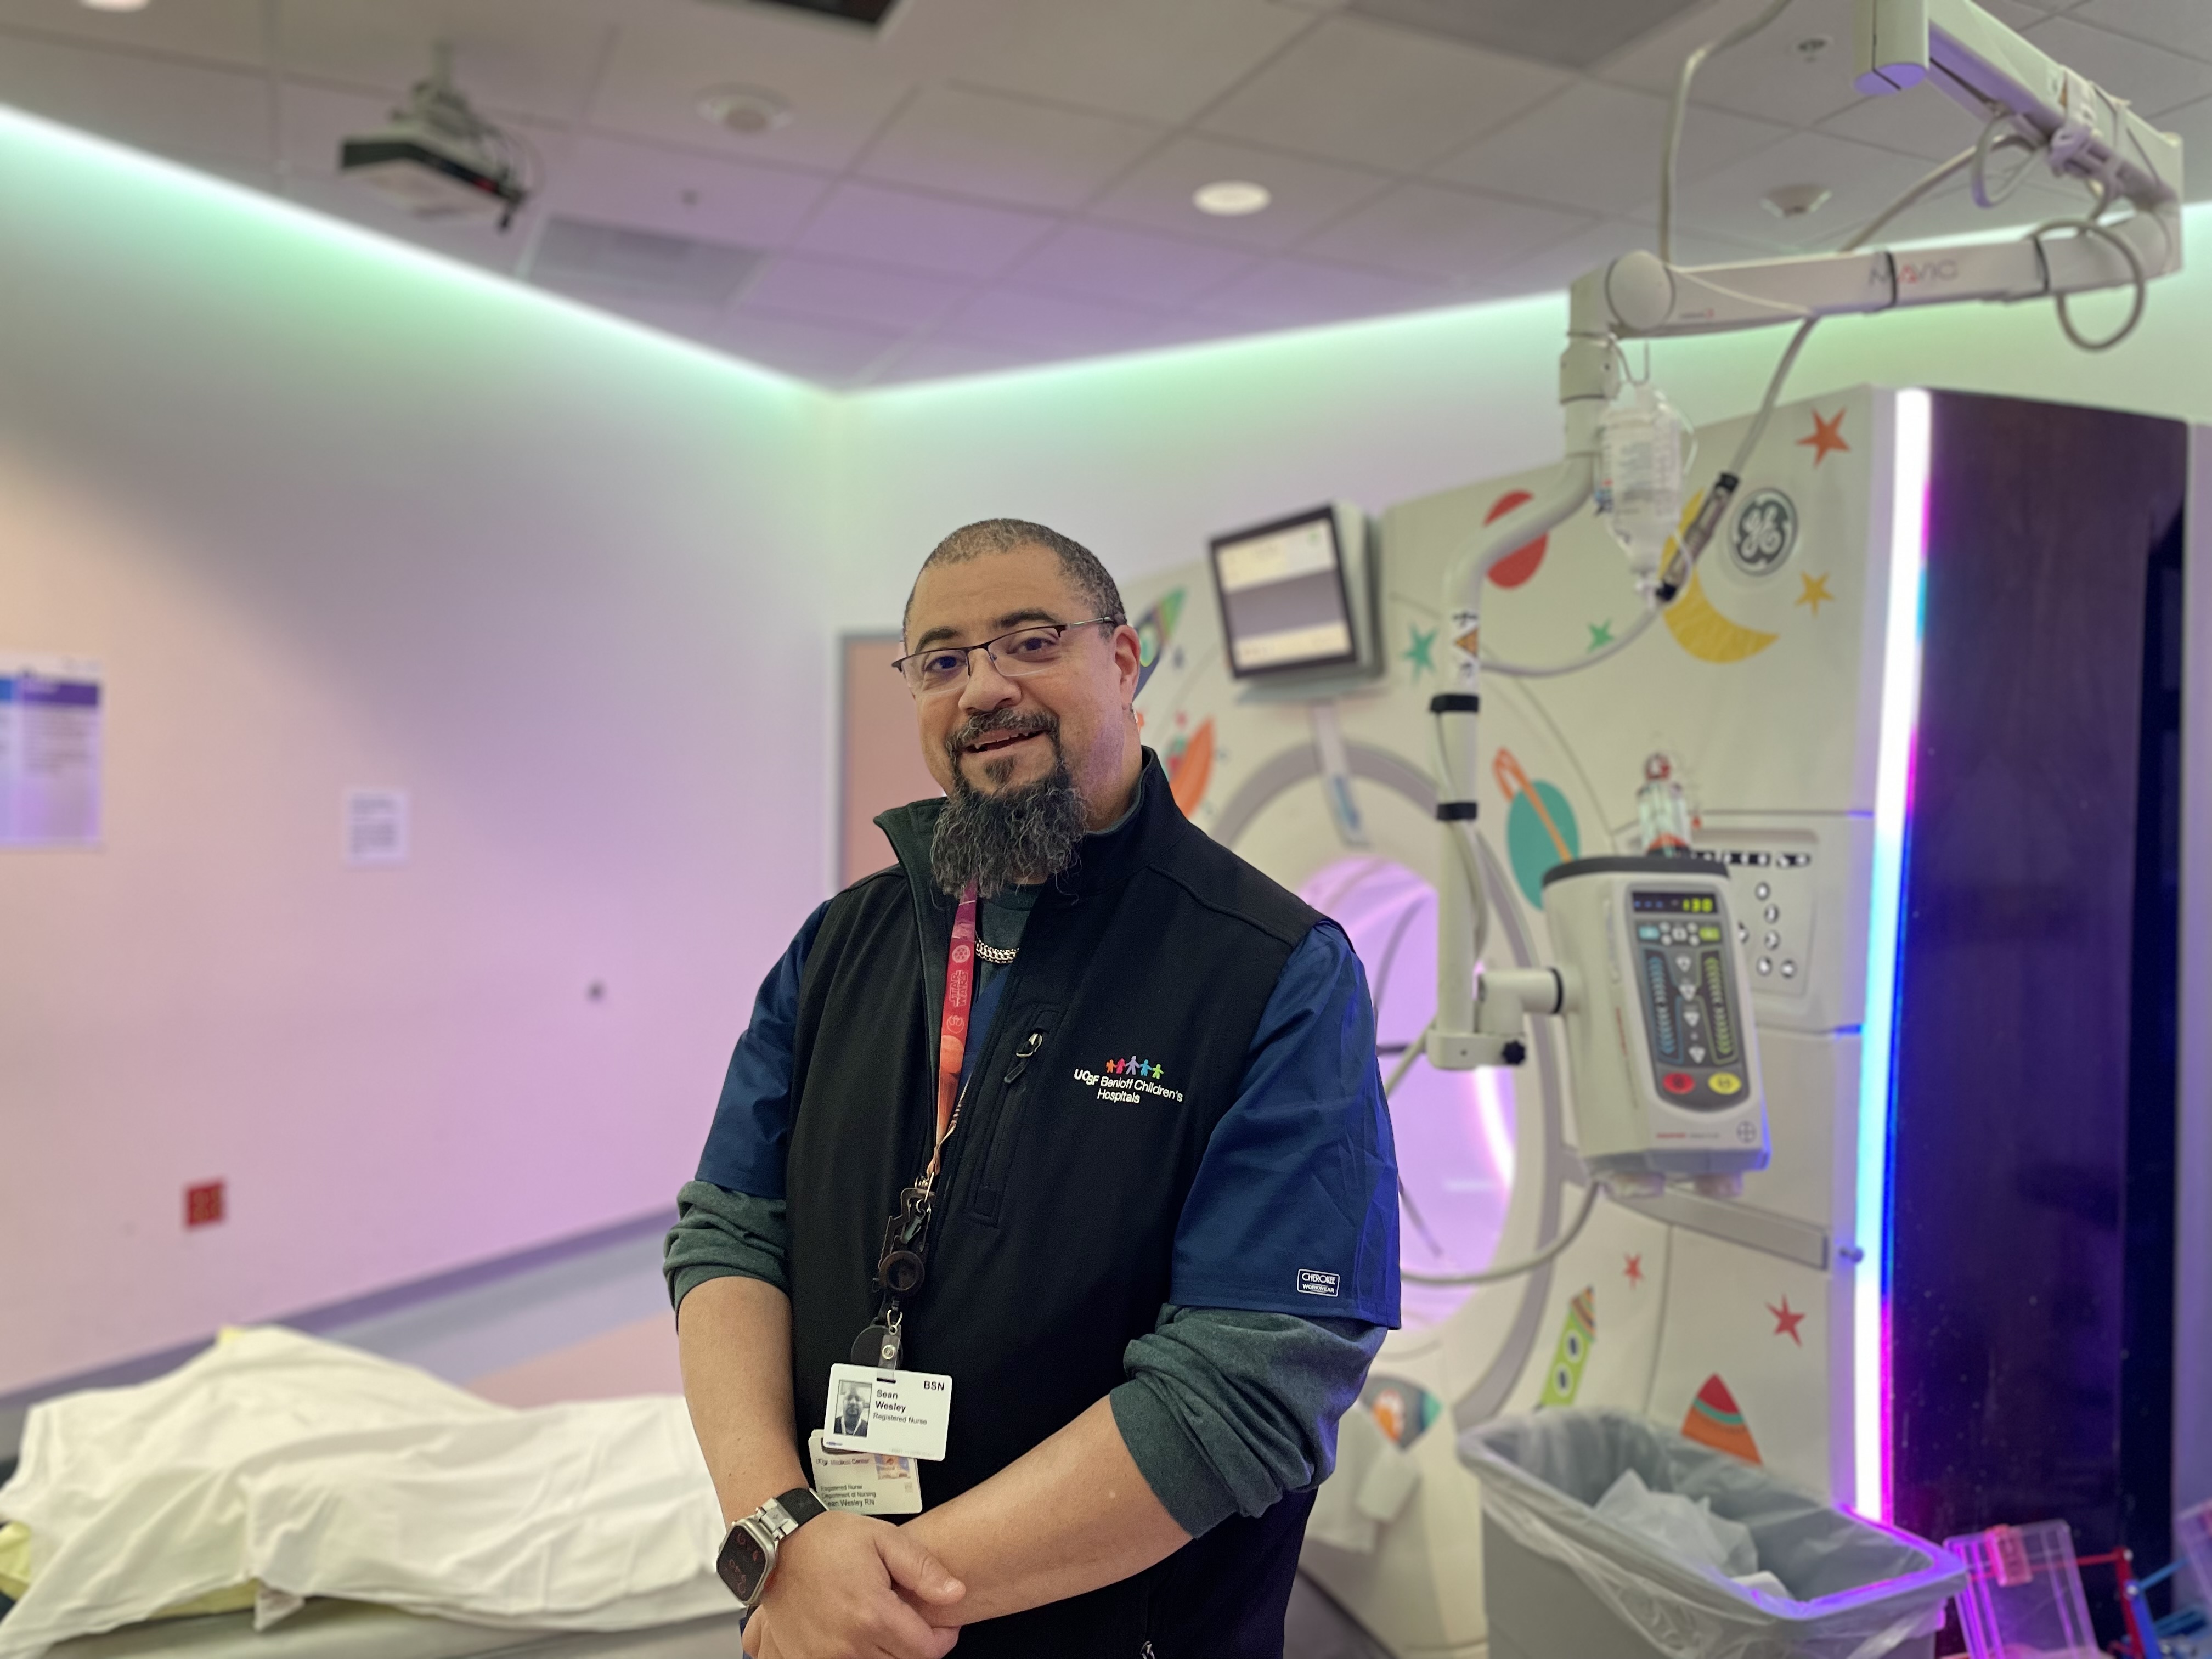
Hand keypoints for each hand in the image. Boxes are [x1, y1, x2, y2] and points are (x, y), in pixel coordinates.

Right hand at [741, 1511, 964, 1658]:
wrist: (780, 1546)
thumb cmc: (829, 1540)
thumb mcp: (884, 1539)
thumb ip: (923, 1569)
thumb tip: (955, 1593)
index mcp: (873, 1614)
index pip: (926, 1651)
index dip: (942, 1639)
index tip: (941, 1626)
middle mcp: (849, 1644)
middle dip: (915, 1646)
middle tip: (911, 1623)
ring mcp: (825, 1657)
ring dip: (887, 1653)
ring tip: (882, 1625)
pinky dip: (857, 1656)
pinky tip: (857, 1636)